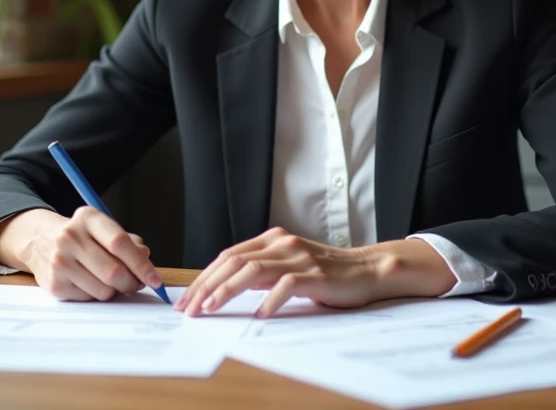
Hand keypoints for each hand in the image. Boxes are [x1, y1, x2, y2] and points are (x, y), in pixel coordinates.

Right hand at [0, 207, 163, 301]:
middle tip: (136, 284)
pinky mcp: (54, 284)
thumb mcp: (103, 229)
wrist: (40, 242)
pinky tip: (90, 283)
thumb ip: (129, 242)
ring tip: (110, 281)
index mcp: (88, 218)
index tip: (155, 279)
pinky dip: (97, 295)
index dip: (141, 264)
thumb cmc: (82, 237)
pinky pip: (89, 298)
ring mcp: (59, 261)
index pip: (119, 242)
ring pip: (103, 289)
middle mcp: (70, 236)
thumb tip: (146, 258)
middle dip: (132, 283)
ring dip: (115, 291)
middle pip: (113, 270)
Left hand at [174, 227, 388, 318]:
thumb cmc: (325, 274)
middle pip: (234, 262)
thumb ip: (261, 271)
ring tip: (211, 309)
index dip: (204, 277)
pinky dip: (269, 300)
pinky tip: (258, 315)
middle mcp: (282, 244)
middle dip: (207, 285)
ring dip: (227, 291)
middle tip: (190, 308)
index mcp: (272, 239)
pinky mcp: (315, 275)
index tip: (187, 299)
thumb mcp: (287, 266)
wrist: (367, 270)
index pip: (228, 256)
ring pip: (253, 271)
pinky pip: (286, 286)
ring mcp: (299, 258)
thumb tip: (223, 289)